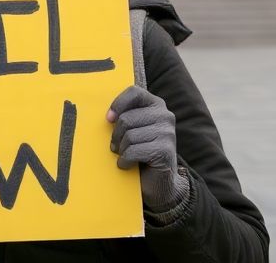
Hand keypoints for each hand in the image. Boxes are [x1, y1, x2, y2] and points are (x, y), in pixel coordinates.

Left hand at [107, 86, 188, 213]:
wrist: (158, 182)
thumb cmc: (140, 152)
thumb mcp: (133, 129)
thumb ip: (125, 115)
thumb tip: (108, 116)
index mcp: (156, 105)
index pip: (134, 92)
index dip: (118, 104)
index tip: (109, 119)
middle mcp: (165, 115)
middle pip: (126, 119)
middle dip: (116, 136)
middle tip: (118, 146)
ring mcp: (167, 133)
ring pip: (129, 136)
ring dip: (121, 150)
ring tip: (126, 156)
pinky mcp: (165, 151)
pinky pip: (133, 152)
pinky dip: (125, 161)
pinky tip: (129, 165)